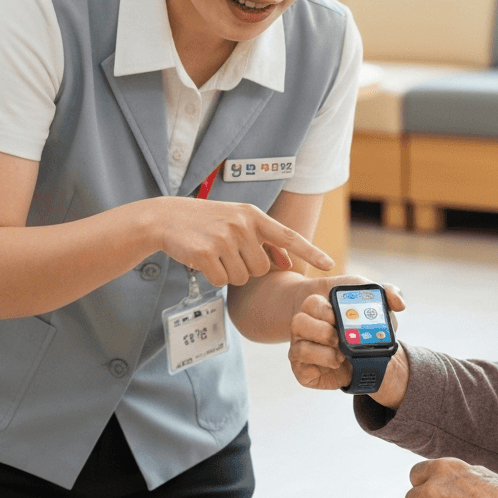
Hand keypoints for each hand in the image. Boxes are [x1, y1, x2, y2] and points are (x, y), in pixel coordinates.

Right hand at [153, 197, 332, 287]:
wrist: (167, 217)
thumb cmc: (207, 221)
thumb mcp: (238, 221)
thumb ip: (264, 240)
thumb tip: (287, 262)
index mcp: (254, 216)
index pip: (288, 236)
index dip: (310, 251)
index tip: (329, 264)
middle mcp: (242, 225)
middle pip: (262, 269)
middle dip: (247, 268)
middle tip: (228, 253)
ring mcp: (224, 239)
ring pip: (242, 278)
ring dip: (229, 273)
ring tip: (214, 253)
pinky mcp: (206, 254)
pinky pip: (221, 281)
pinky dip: (212, 277)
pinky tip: (202, 260)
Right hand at [288, 279, 406, 395]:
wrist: (361, 358)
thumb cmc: (362, 326)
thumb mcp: (373, 304)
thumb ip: (388, 294)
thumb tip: (399, 303)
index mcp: (318, 307)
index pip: (310, 302)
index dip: (323, 309)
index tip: (338, 316)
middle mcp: (305, 326)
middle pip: (298, 322)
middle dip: (322, 331)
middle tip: (340, 337)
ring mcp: (301, 347)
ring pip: (299, 347)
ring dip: (324, 351)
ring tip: (341, 353)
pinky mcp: (302, 370)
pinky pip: (302, 367)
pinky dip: (322, 364)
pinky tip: (336, 362)